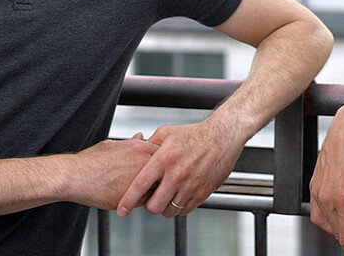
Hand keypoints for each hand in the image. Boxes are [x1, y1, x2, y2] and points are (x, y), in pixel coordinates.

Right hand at [69, 134, 159, 209]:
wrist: (74, 177)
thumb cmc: (90, 162)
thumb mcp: (112, 145)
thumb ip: (131, 142)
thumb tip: (141, 135)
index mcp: (140, 147)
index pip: (164, 153)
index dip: (163, 161)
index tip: (160, 165)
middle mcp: (143, 161)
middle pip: (167, 170)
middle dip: (165, 175)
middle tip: (160, 180)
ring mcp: (139, 180)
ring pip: (159, 187)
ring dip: (157, 189)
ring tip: (148, 190)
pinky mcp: (132, 198)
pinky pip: (147, 201)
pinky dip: (145, 201)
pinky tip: (137, 198)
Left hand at [116, 115, 246, 217]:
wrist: (222, 136)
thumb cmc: (194, 134)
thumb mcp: (166, 133)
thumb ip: (149, 145)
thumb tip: (135, 154)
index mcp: (164, 159)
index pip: (140, 185)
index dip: (128, 200)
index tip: (121, 210)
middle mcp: (176, 174)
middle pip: (154, 206)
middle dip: (148, 206)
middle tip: (150, 199)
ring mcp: (190, 185)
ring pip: (169, 211)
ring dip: (164, 207)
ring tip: (166, 195)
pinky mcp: (202, 192)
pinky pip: (185, 210)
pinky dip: (179, 207)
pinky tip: (179, 195)